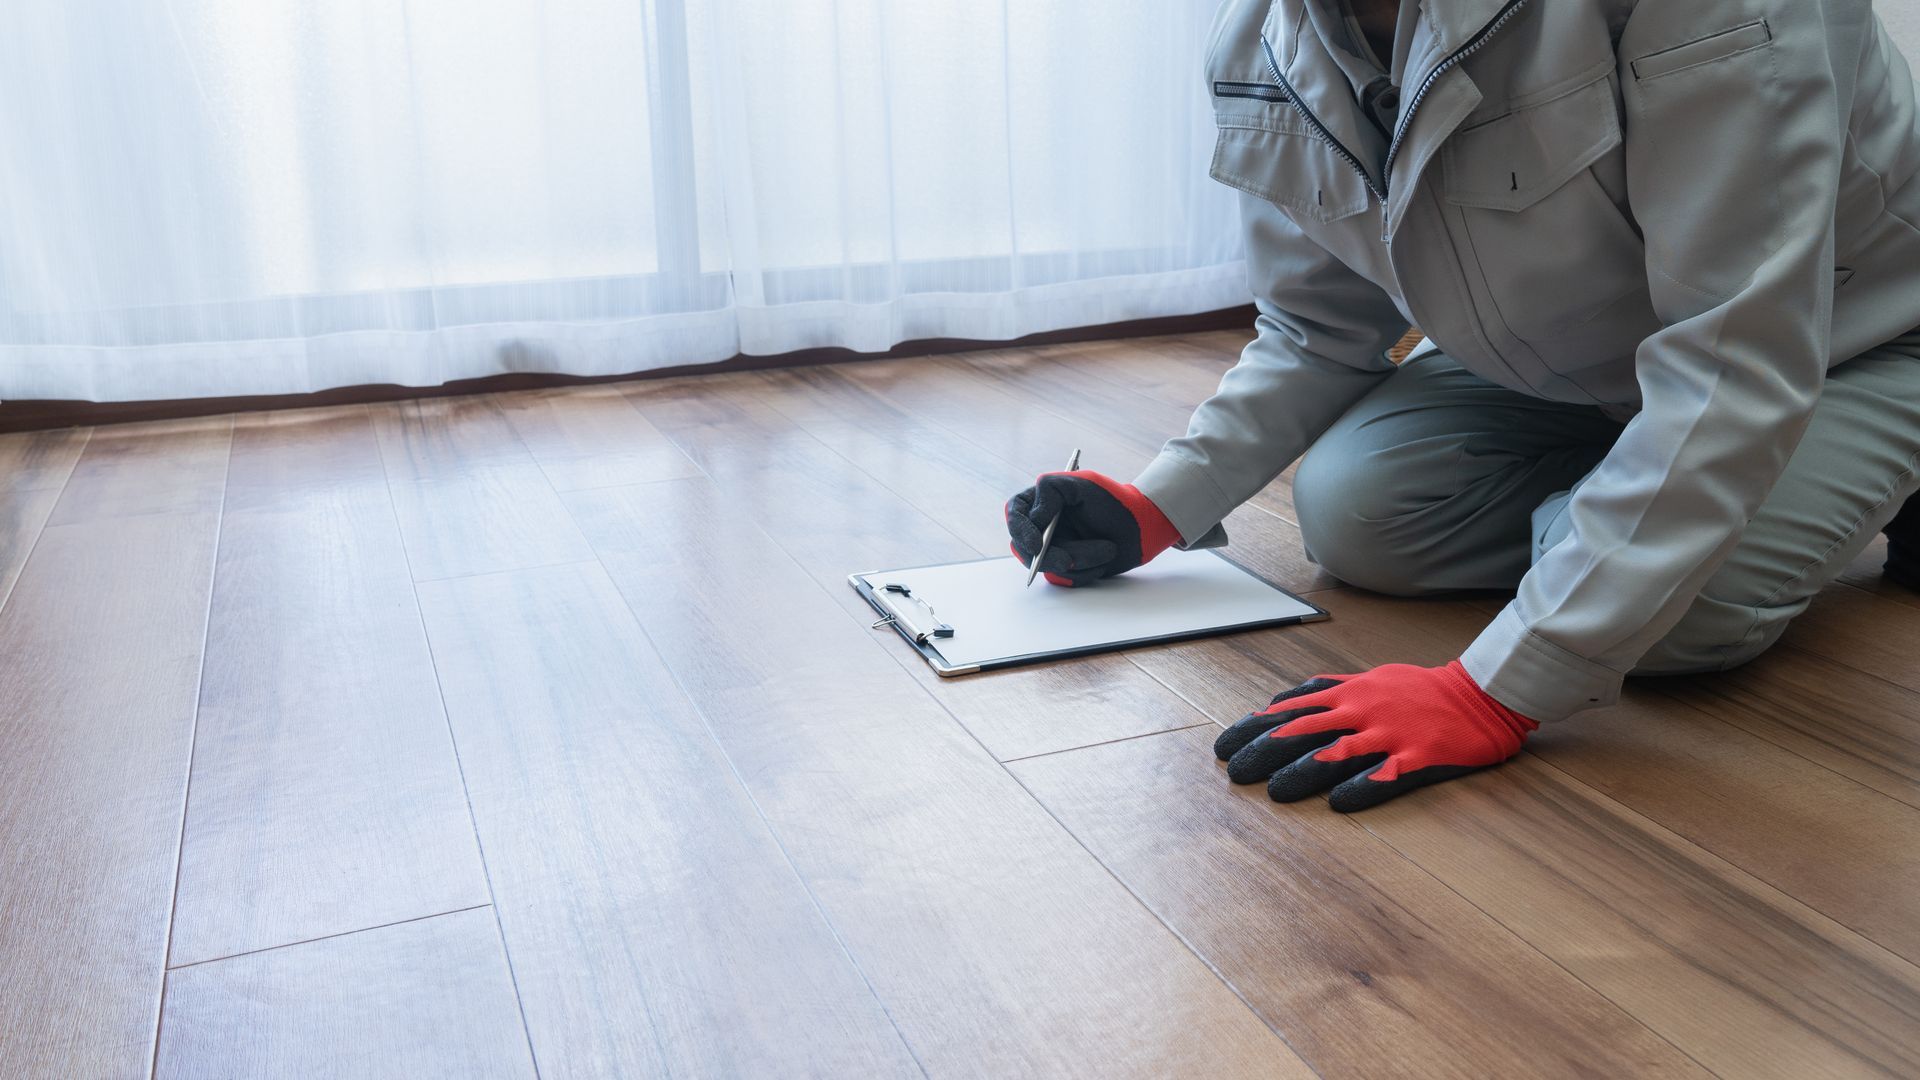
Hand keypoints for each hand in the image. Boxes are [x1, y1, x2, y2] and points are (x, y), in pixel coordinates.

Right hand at [1005, 470, 1180, 585]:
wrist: (1141, 528)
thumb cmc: (1113, 501)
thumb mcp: (1082, 483)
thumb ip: (1051, 490)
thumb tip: (1034, 518)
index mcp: (1039, 501)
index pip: (1015, 514)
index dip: (1021, 531)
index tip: (1038, 545)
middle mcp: (1041, 526)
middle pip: (1024, 548)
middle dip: (1050, 557)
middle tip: (1069, 561)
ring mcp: (1053, 548)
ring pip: (1049, 566)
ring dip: (1081, 560)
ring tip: (1108, 548)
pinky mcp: (1067, 568)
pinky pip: (1065, 579)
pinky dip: (1086, 572)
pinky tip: (1103, 559)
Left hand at [1213, 660, 1535, 811]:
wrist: (1478, 695)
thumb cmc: (1417, 691)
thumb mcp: (1367, 680)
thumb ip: (1325, 692)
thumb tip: (1280, 702)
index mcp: (1348, 694)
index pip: (1290, 709)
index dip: (1254, 727)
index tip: (1225, 744)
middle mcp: (1362, 711)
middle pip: (1304, 731)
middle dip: (1265, 751)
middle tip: (1234, 771)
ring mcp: (1390, 734)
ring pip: (1338, 753)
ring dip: (1303, 772)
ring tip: (1275, 792)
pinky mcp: (1418, 756)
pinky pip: (1386, 774)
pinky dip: (1362, 787)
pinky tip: (1339, 803)